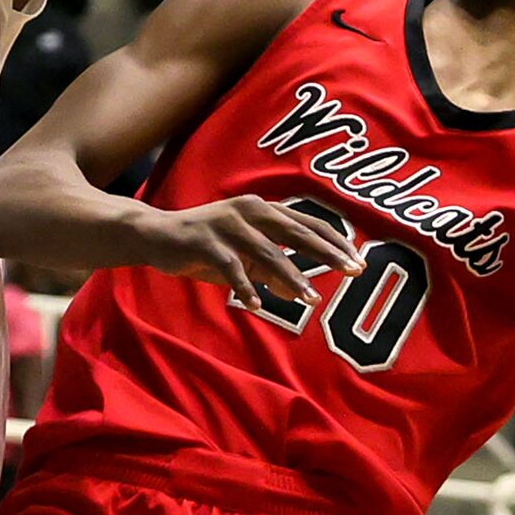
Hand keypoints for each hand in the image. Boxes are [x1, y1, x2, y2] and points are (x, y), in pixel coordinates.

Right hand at [128, 197, 362, 313]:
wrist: (156, 234)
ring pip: (268, 252)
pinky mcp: (206, 242)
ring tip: (311, 299)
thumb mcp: (242, 256)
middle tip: (353, 271)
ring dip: (291, 277)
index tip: (358, 260)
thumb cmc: (204, 245)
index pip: (308, 223)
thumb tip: (297, 290)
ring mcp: (227, 225)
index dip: (334, 241)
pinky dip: (245, 287)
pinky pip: (231, 267)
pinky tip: (257, 305)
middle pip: (296, 233)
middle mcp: (249, 211)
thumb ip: (269, 269)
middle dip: (327, 254)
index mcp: (262, 209)